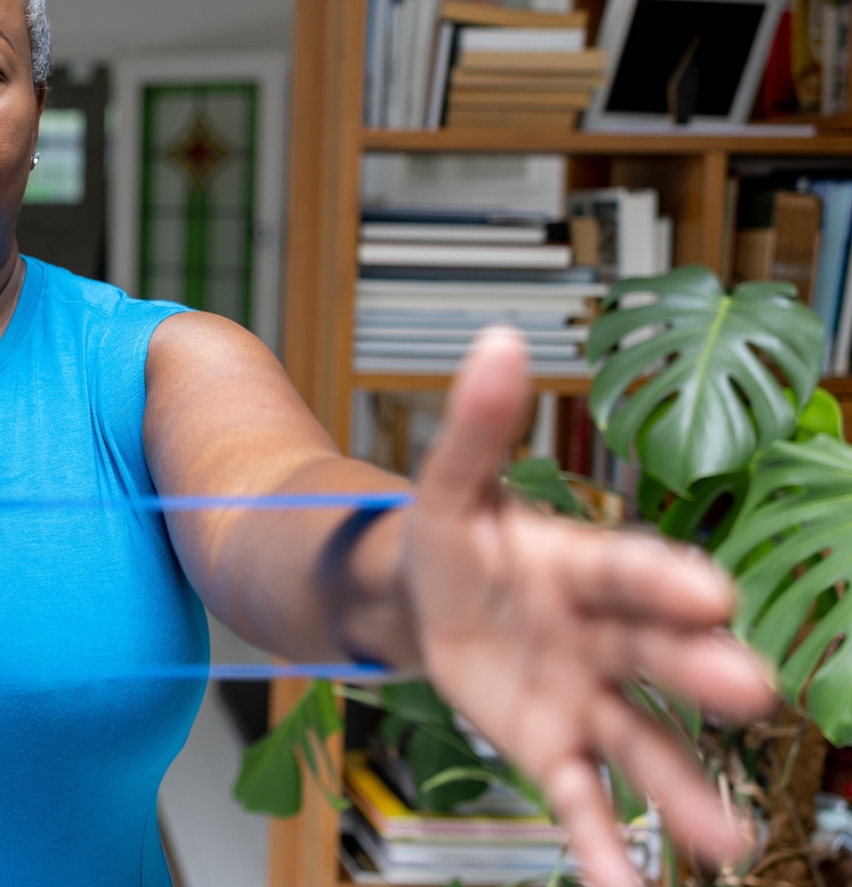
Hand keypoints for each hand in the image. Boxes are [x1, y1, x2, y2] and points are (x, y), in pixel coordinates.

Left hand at [405, 328, 778, 886]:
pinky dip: (603, 847)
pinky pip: (580, 799)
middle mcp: (603, 635)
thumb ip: (475, 430)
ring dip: (683, 791)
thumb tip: (494, 341)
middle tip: (755, 693)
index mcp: (585, 564)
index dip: (665, 580)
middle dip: (703, 672)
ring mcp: (584, 697)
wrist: (422, 601)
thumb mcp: (448, 488)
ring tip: (728, 843)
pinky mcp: (551, 746)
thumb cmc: (452, 542)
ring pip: (642, 744)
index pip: (629, 571)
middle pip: (657, 655)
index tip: (715, 591)